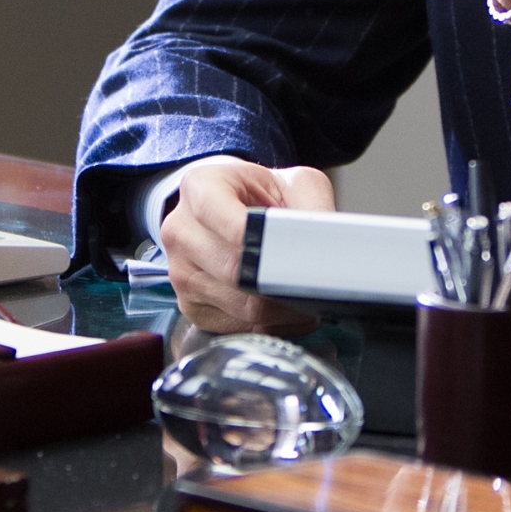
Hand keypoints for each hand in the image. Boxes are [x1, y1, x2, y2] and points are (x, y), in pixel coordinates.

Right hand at [160, 156, 335, 334]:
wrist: (230, 207)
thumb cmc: (258, 194)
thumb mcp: (293, 183)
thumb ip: (313, 207)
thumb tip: (329, 248)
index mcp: (200, 188)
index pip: (234, 227)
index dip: (270, 248)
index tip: (299, 259)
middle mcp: (181, 231)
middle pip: (237, 274)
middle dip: (283, 284)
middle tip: (317, 284)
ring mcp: (181, 272)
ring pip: (242, 307)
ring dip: (282, 309)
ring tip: (305, 294)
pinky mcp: (191, 307)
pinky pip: (238, 328)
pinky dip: (270, 325)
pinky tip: (285, 308)